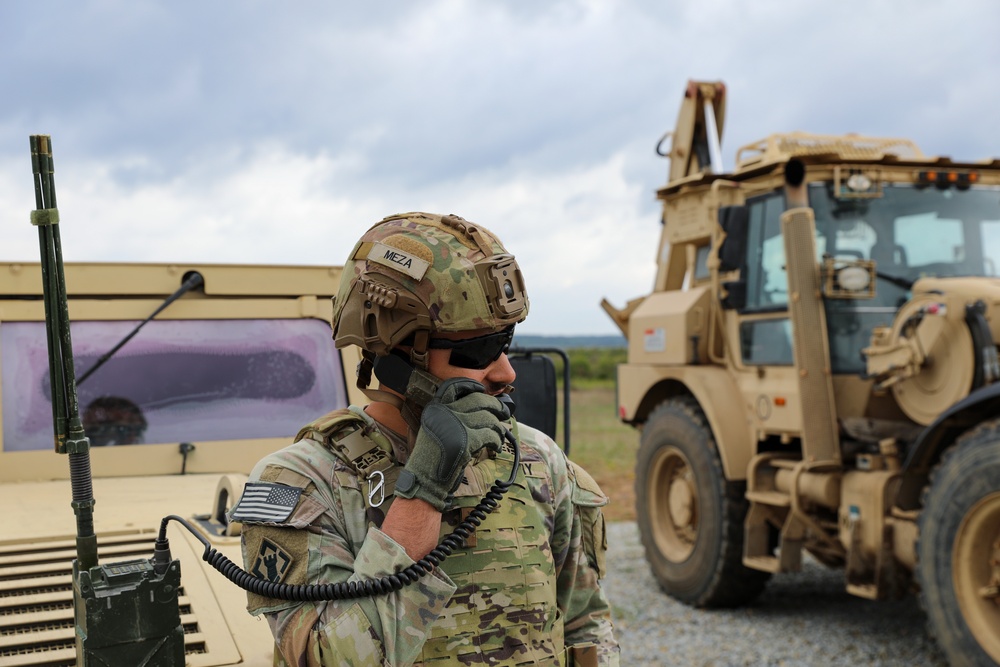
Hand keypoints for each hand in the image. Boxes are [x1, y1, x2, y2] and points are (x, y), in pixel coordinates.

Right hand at [394, 378, 510, 510]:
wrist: (425, 479)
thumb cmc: (433, 457)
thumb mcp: (437, 429)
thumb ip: (452, 416)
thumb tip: (482, 408)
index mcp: (435, 408)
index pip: (454, 386)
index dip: (470, 385)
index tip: (482, 390)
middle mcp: (444, 412)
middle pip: (477, 400)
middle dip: (495, 405)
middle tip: (504, 411)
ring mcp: (456, 425)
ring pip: (487, 418)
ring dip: (497, 427)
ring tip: (499, 435)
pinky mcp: (466, 440)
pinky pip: (490, 435)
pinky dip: (496, 441)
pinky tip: (495, 446)